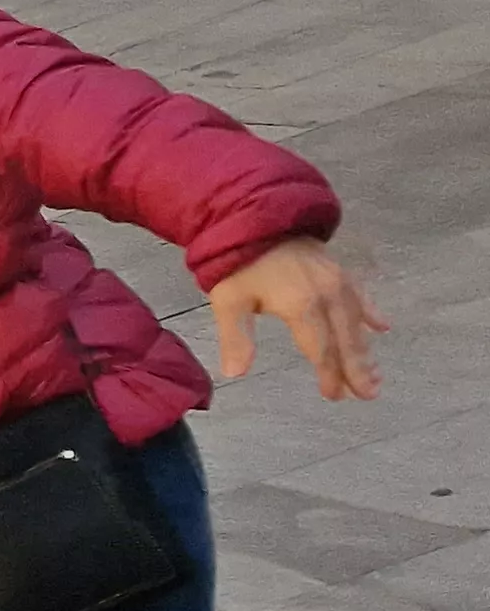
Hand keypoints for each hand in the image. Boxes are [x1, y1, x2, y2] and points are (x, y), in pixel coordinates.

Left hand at [209, 236, 386, 400]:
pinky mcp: (339, 270)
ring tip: (375, 375)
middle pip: (345, 340)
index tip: (334, 395)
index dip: (329, 374)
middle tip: (368, 395)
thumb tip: (235, 373)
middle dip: (357, 369)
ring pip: (357, 322)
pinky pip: (361, 295)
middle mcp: (327, 295)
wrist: (254, 215)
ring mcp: (337, 281)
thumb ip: (236, 338)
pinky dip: (371, 312)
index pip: (319, 348)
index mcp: (301, 306)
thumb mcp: (228, 300)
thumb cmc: (237, 262)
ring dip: (366, 349)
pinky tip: (383, 327)